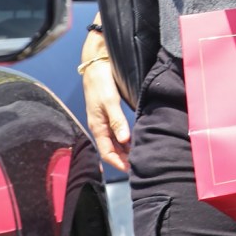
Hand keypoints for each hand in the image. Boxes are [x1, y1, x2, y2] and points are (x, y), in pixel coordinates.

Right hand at [81, 55, 130, 171]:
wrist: (96, 65)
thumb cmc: (101, 82)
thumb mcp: (110, 101)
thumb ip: (117, 121)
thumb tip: (124, 140)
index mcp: (97, 126)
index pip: (107, 152)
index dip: (118, 163)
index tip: (131, 169)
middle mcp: (99, 126)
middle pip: (111, 149)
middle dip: (123, 159)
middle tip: (139, 165)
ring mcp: (103, 120)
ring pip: (113, 142)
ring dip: (124, 150)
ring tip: (139, 155)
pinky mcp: (107, 114)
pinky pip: (115, 133)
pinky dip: (124, 140)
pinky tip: (133, 140)